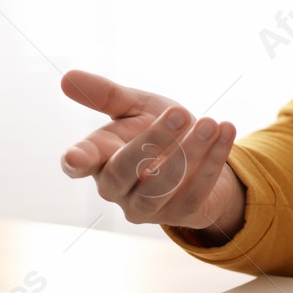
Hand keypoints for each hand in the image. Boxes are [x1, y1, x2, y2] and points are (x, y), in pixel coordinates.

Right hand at [59, 70, 244, 236]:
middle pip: (125, 170)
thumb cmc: (157, 128)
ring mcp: (147, 207)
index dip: (76, 161)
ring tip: (209, 122)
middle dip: (153, 140)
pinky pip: (196, 191)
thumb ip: (106, 95)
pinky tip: (225, 131)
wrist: (199, 154)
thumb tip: (66, 78)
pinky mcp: (180, 214)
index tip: (76, 159)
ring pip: (163, 185)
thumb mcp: (135, 106)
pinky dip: (213, 161)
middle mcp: (117, 189)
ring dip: (190, 152)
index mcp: (99, 159)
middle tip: (179, 113)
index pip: (80, 162)